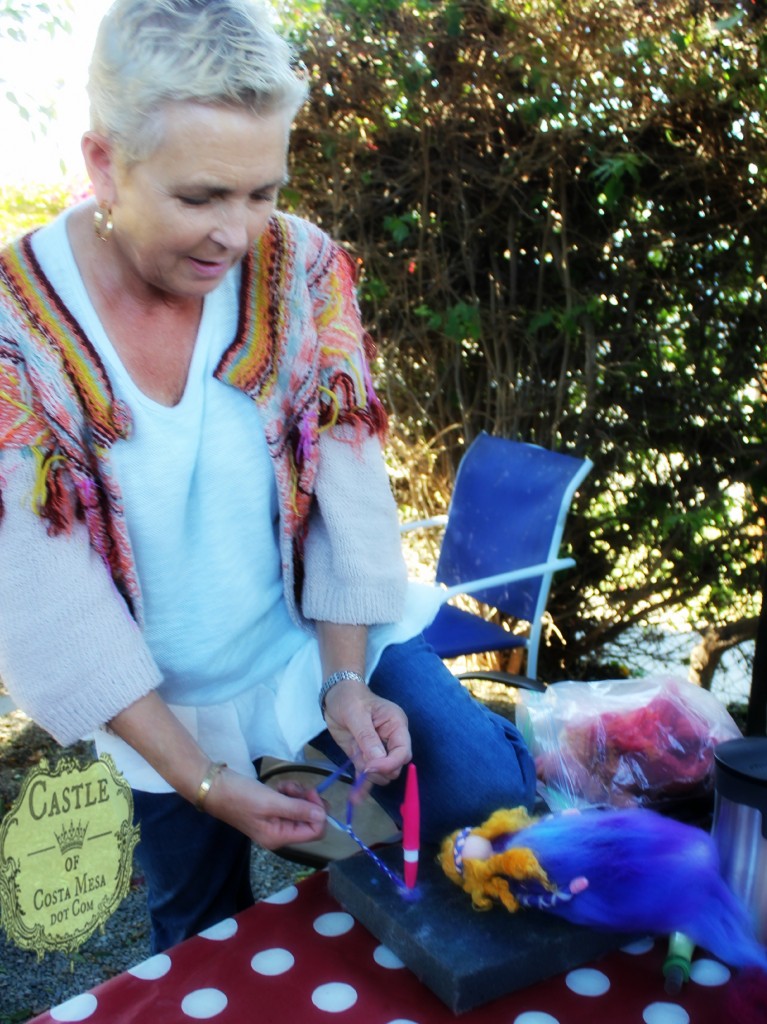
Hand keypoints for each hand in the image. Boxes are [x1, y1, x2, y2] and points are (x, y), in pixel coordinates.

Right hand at [205, 770, 326, 849]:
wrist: (215, 787)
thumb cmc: (241, 796)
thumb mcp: (271, 802)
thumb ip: (298, 810)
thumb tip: (323, 815)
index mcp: (279, 837)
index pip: (315, 832)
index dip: (319, 812)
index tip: (311, 794)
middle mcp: (279, 833)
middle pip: (310, 820)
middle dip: (307, 801)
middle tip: (294, 788)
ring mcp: (275, 821)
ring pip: (301, 808)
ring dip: (296, 793)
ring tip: (282, 786)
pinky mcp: (271, 809)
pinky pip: (289, 802)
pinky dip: (288, 792)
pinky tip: (277, 786)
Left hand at [322, 676, 411, 785]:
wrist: (336, 695)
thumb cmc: (349, 697)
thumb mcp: (356, 714)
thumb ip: (367, 737)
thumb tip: (377, 761)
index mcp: (396, 725)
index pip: (403, 752)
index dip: (389, 763)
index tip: (370, 767)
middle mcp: (391, 739)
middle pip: (395, 767)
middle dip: (379, 770)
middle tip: (360, 762)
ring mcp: (379, 750)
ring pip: (382, 774)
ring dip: (369, 776)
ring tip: (354, 764)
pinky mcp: (365, 756)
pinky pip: (368, 775)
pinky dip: (362, 785)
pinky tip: (355, 797)